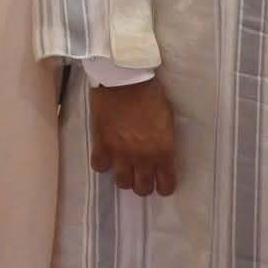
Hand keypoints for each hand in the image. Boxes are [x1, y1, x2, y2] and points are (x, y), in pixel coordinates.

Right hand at [89, 76, 177, 197]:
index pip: (166, 185)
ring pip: (122, 183)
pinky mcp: (102, 144)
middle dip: (143, 184)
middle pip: (142, 188)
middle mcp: (143, 158)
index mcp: (163, 151)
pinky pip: (100, 166)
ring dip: (124, 176)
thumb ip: (164, 142)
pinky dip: (103, 163)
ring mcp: (121, 153)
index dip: (164, 186)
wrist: (125, 79)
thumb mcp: (167, 120)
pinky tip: (105, 155)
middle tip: (141, 174)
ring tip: (123, 166)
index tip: (161, 181)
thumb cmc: (151, 94)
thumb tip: (161, 152)